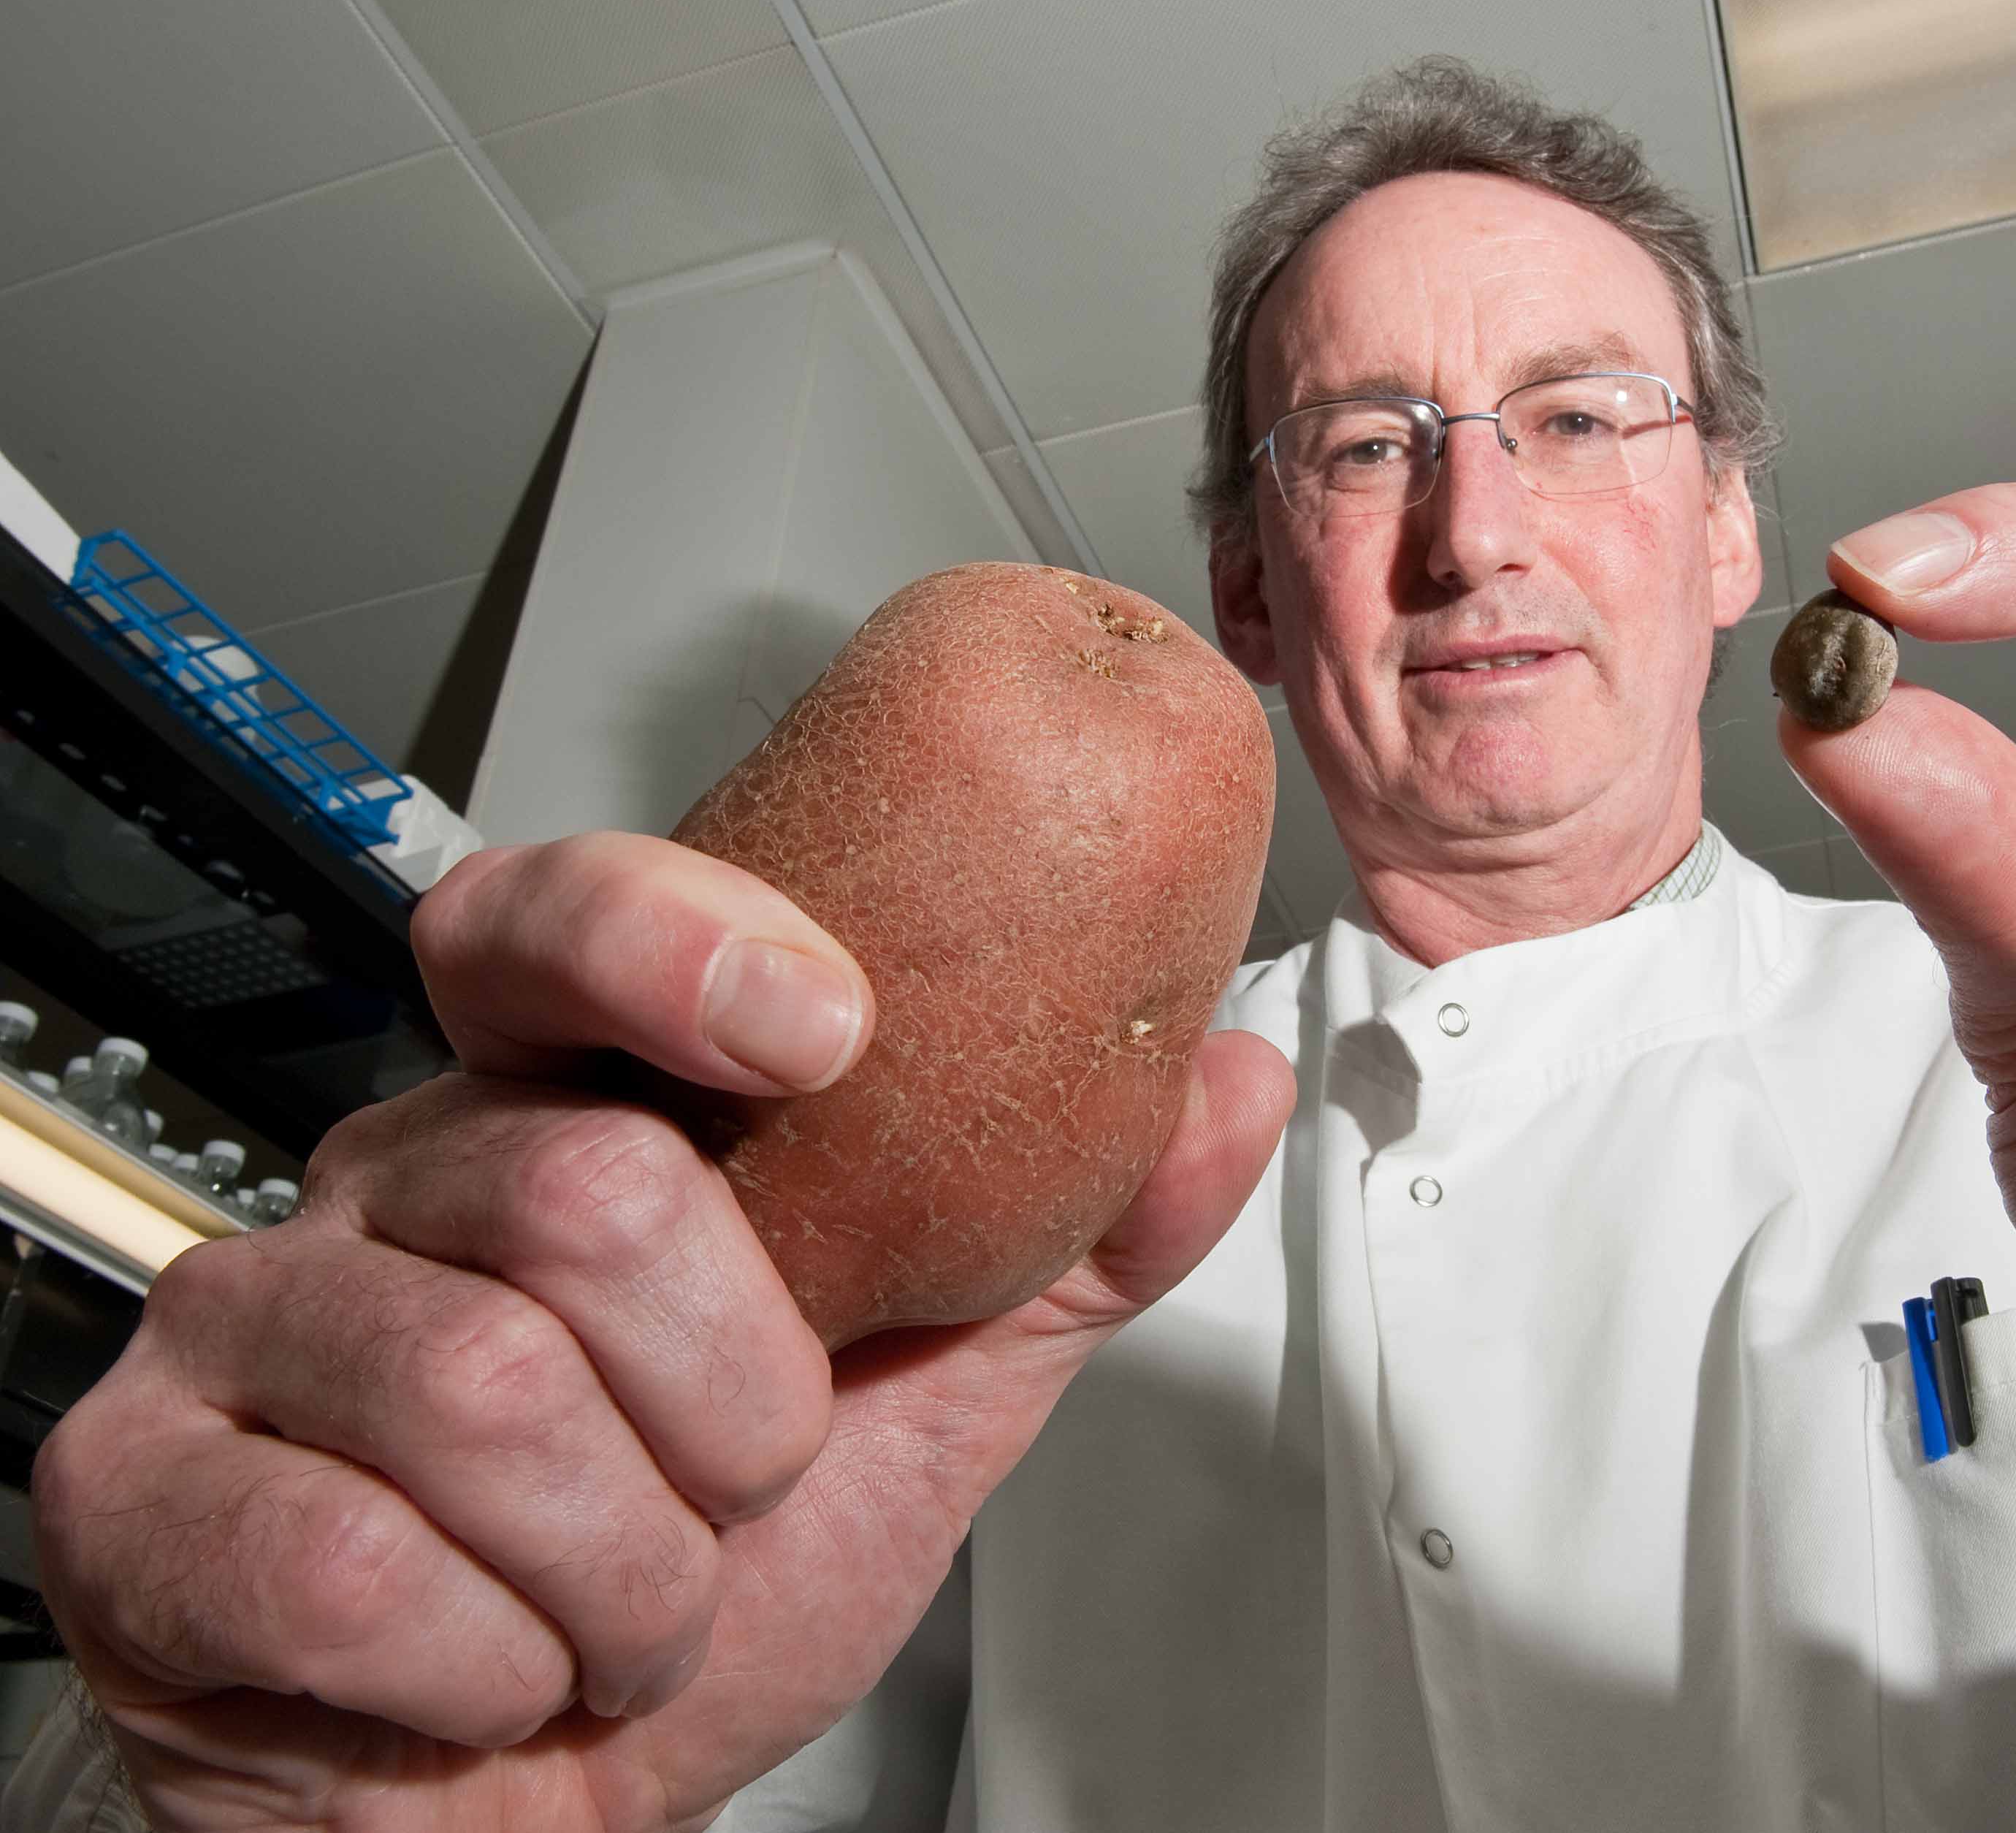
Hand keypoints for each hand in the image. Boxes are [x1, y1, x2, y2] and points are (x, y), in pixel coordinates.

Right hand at [33, 831, 1293, 1832]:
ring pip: (484, 1394)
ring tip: (619, 1596)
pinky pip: (349, 1568)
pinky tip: (486, 1670)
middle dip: (731, 1411)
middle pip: (584, 1193)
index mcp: (562, 1121)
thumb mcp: (923, 1394)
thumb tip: (1220, 1079)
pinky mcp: (140, 1499)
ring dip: (626, 1568)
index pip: (551, 927)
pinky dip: (490, 1667)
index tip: (825, 1025)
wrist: (551, 1802)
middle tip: (731, 1484)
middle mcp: (390, 1186)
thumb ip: (1066, 1236)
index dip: (674, 943)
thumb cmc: (717, 1580)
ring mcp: (247, 1330)